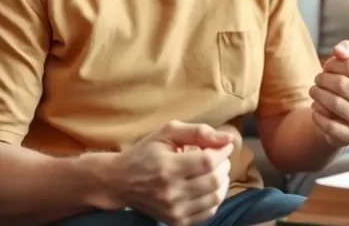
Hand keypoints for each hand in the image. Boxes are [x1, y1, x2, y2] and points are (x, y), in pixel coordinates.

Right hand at [108, 121, 233, 225]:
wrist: (121, 182)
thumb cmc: (145, 153)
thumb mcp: (167, 133)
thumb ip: (198, 132)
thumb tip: (227, 139)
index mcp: (167, 167)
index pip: (207, 161)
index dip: (222, 152)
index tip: (224, 146)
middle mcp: (171, 192)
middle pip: (214, 180)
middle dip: (224, 165)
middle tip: (220, 157)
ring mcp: (174, 210)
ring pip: (215, 197)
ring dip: (222, 181)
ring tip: (216, 171)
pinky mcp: (177, 222)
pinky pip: (208, 212)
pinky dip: (214, 197)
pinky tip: (208, 186)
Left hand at [310, 40, 348, 147]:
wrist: (343, 119)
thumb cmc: (346, 85)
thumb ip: (346, 50)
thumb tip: (339, 51)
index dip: (332, 64)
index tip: (326, 68)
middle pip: (341, 83)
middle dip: (322, 79)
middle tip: (316, 80)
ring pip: (333, 103)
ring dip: (316, 94)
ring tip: (313, 92)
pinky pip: (328, 123)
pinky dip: (316, 113)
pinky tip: (316, 108)